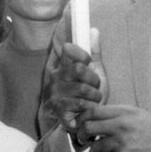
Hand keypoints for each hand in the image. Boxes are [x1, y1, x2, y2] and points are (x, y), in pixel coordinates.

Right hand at [45, 28, 104, 144]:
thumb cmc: (86, 95)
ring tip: (93, 100)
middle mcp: (55, 77)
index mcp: (62, 65)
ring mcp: (55, 93)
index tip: (88, 62)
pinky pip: (81, 104)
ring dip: (94, 96)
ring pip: (83, 88)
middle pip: (79, 69)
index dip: (82, 55)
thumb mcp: (94, 73)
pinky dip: (90, 108)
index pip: (69, 50)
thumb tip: (94, 30)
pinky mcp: (58, 108)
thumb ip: (94, 52)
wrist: (77, 121)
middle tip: (94, 86)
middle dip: (94, 80)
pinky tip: (88, 110)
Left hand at [82, 104, 150, 151]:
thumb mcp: (137, 114)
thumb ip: (117, 112)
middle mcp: (121, 126)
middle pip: (89, 127)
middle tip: (82, 139)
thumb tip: (94, 115)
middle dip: (81, 135)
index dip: (81, 117)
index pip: (93, 111)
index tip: (79, 124)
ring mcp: (122, 143)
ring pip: (95, 147)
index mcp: (124, 112)